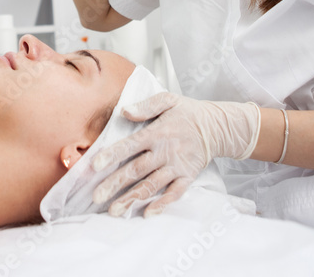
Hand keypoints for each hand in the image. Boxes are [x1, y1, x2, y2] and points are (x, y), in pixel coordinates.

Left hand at [90, 92, 259, 217]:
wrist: (218, 127)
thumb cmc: (188, 112)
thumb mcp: (169, 100)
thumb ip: (146, 106)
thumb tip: (125, 111)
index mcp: (158, 132)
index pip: (131, 144)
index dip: (113, 154)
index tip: (95, 165)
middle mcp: (166, 151)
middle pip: (137, 169)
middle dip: (116, 184)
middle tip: (97, 197)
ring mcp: (177, 166)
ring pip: (152, 185)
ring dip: (132, 199)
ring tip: (114, 211)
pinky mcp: (188, 177)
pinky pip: (174, 193)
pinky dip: (162, 204)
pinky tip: (147, 213)